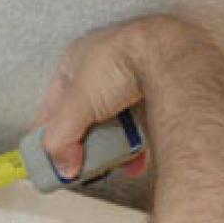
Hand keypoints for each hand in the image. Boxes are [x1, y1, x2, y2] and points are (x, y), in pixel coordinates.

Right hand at [33, 15, 207, 179]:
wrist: (174, 56)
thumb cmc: (122, 63)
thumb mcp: (76, 105)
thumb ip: (62, 139)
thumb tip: (63, 167)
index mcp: (76, 58)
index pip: (53, 103)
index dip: (49, 132)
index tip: (50, 156)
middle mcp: (104, 64)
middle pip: (85, 114)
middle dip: (83, 142)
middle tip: (81, 164)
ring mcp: (133, 76)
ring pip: (114, 119)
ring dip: (111, 144)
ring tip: (111, 163)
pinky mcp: (158, 89)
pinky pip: (141, 123)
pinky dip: (136, 142)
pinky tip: (135, 160)